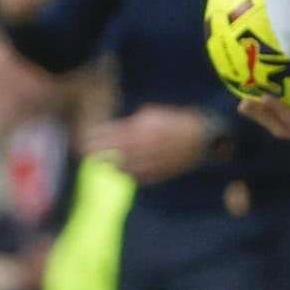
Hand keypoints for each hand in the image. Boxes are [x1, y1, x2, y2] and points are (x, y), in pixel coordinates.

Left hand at [85, 106, 212, 183]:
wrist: (203, 139)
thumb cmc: (178, 121)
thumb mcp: (154, 113)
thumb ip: (135, 121)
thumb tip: (120, 127)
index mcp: (142, 130)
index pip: (113, 135)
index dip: (98, 137)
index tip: (86, 137)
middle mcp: (144, 147)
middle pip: (114, 152)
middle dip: (98, 152)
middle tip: (85, 152)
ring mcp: (150, 162)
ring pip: (124, 167)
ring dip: (110, 165)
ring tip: (100, 163)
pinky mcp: (158, 173)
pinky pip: (137, 176)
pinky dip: (127, 174)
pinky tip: (120, 172)